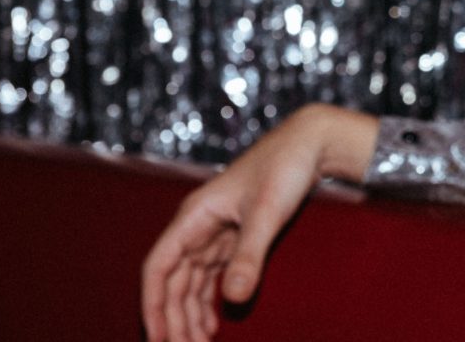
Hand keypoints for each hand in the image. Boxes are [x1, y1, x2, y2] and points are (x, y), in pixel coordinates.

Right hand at [141, 104, 378, 341]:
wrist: (310, 142)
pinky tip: (213, 323)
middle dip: (174, 318)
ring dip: (190, 313)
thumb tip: (234, 299)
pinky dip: (209, 300)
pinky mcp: (235, 235)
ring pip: (192, 281)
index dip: (154, 305)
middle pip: (174, 280)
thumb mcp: (266, 213)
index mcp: (194, 216)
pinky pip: (212, 274)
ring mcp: (216, 231)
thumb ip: (250, 256)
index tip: (157, 337)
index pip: (159, 267)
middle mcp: (198, 224)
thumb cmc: (284, 168)